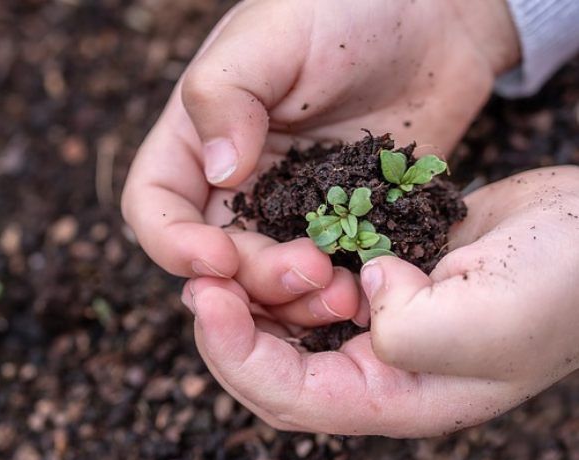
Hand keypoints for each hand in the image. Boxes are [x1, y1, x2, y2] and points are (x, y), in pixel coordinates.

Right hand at [122, 0, 518, 326]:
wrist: (434, 17)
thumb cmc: (345, 8)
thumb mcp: (273, 34)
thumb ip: (226, 95)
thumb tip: (217, 173)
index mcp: (199, 138)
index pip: (155, 206)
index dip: (172, 244)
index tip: (217, 258)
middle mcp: (238, 182)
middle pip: (216, 258)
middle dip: (251, 278)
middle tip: (307, 272)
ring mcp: (292, 207)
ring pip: (270, 280)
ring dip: (295, 300)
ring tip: (342, 292)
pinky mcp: (344, 222)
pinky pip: (330, 272)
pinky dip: (340, 292)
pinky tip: (368, 290)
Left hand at [183, 166, 578, 436]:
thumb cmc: (559, 284)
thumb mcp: (486, 320)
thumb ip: (410, 328)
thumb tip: (362, 293)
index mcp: (398, 397)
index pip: (291, 396)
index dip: (237, 354)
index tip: (206, 298)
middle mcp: (380, 370)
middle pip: (275, 368)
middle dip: (230, 328)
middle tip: (199, 279)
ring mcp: (379, 325)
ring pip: (289, 326)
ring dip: (254, 297)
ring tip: (225, 259)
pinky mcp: (382, 281)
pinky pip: (315, 285)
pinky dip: (286, 268)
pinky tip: (270, 241)